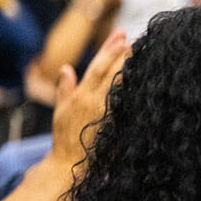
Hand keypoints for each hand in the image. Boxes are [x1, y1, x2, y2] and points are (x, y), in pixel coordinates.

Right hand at [49, 31, 129, 165]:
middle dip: (120, 53)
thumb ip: (64, 89)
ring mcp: (103, 111)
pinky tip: (140, 79)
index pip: (96, 66)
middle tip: (131, 37)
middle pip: (108, 71)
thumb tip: (66, 69)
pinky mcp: (112, 123)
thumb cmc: (64, 138)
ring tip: (136, 51)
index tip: (119, 36)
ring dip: (127, 66)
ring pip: (117, 83)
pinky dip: (130, 89)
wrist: (69, 163)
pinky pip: (123, 102)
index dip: (108, 50)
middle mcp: (92, 100)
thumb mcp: (60, 110)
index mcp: (80, 95)